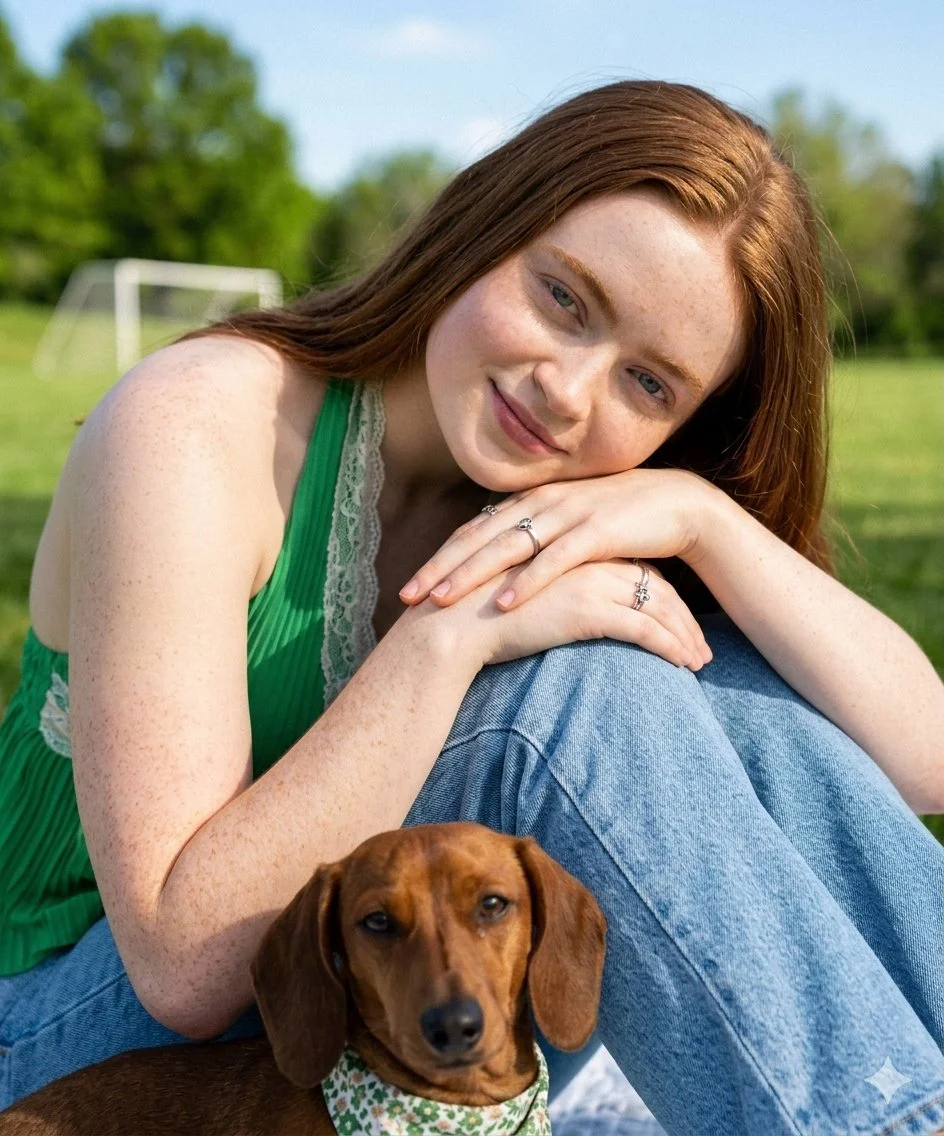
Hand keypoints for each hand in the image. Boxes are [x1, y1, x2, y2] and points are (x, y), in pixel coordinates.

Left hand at [398, 468, 716, 668]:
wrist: (680, 504)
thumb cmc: (622, 521)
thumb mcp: (571, 527)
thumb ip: (537, 538)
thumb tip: (501, 563)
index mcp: (532, 501)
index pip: (474, 531)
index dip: (440, 558)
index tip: (409, 587)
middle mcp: (543, 503)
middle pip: (480, 538)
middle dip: (441, 568)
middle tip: (407, 596)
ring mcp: (569, 514)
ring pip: (508, 546)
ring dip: (472, 574)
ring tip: (441, 600)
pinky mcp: (597, 532)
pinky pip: (555, 560)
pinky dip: (527, 582)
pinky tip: (503, 603)